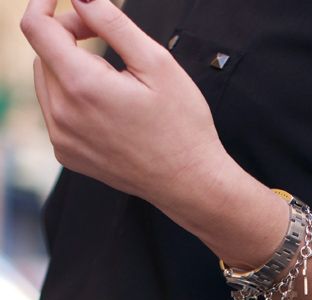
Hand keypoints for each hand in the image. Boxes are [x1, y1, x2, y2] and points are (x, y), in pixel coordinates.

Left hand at [20, 0, 235, 209]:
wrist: (189, 181)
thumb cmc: (181, 127)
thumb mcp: (156, 62)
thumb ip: (111, 22)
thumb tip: (82, 0)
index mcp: (83, 88)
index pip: (36, 28)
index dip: (45, 3)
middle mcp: (64, 116)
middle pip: (42, 52)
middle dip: (68, 34)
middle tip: (104, 37)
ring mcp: (63, 139)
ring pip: (46, 81)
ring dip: (68, 65)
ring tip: (109, 74)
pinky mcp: (67, 154)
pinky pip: (54, 111)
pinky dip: (71, 96)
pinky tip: (104, 104)